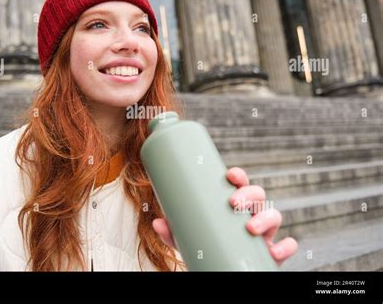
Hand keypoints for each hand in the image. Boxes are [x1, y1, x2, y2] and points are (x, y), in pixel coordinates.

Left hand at [152, 167, 297, 265]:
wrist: (219, 267)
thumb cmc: (206, 246)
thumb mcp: (187, 238)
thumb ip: (173, 231)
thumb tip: (157, 222)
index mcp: (234, 204)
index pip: (240, 183)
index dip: (238, 176)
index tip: (229, 175)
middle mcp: (251, 214)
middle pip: (258, 195)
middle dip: (249, 194)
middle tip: (233, 203)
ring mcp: (264, 233)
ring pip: (275, 215)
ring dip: (266, 218)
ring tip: (249, 227)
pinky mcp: (272, 252)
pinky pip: (287, 246)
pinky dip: (286, 246)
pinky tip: (276, 249)